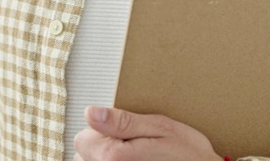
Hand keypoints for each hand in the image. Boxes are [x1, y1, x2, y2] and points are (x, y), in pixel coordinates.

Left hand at [73, 106, 224, 160]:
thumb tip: (91, 113)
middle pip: (86, 156)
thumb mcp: (159, 128)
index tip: (125, 133)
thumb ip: (122, 122)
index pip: (82, 138)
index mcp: (112, 156)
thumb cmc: (187, 156)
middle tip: (136, 146)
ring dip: (110, 159)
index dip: (103, 131)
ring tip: (138, 158)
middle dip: (105, 147)